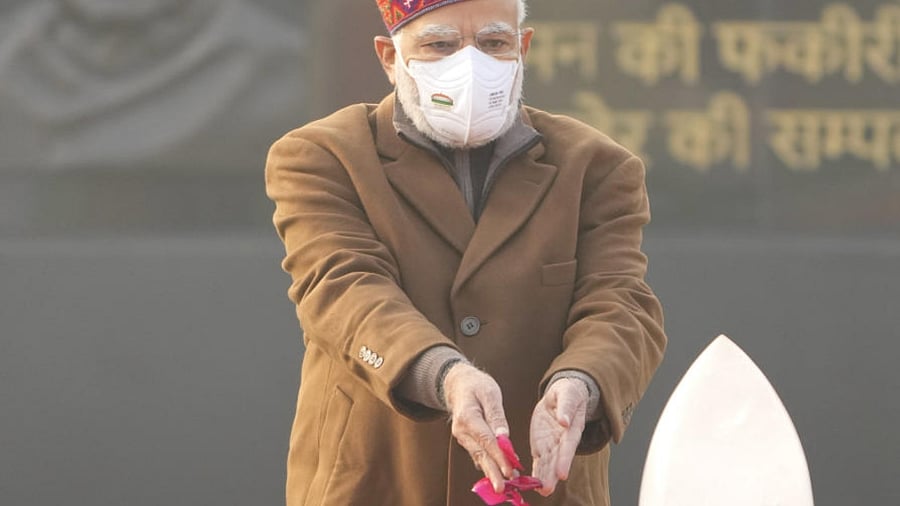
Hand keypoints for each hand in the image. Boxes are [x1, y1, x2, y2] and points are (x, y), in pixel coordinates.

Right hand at [443, 363, 513, 492]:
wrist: (458, 384)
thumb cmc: (476, 385)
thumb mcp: (490, 393)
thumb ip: (497, 415)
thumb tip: (504, 437)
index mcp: (467, 416)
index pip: (486, 440)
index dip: (498, 457)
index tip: (509, 470)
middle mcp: (462, 430)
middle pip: (480, 454)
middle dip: (493, 472)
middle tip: (502, 488)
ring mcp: (462, 437)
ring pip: (479, 457)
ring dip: (491, 471)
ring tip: (504, 485)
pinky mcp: (467, 440)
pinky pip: (478, 454)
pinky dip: (488, 464)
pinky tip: (498, 474)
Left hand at [529, 377, 588, 495]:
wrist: (561, 396)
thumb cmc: (568, 394)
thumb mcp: (567, 394)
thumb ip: (566, 407)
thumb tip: (564, 420)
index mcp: (572, 428)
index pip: (568, 446)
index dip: (565, 460)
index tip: (562, 473)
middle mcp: (563, 441)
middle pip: (558, 460)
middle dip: (553, 475)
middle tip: (547, 488)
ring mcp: (552, 445)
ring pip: (548, 463)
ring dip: (544, 477)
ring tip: (541, 491)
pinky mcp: (541, 446)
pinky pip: (539, 460)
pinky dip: (536, 472)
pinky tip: (531, 483)